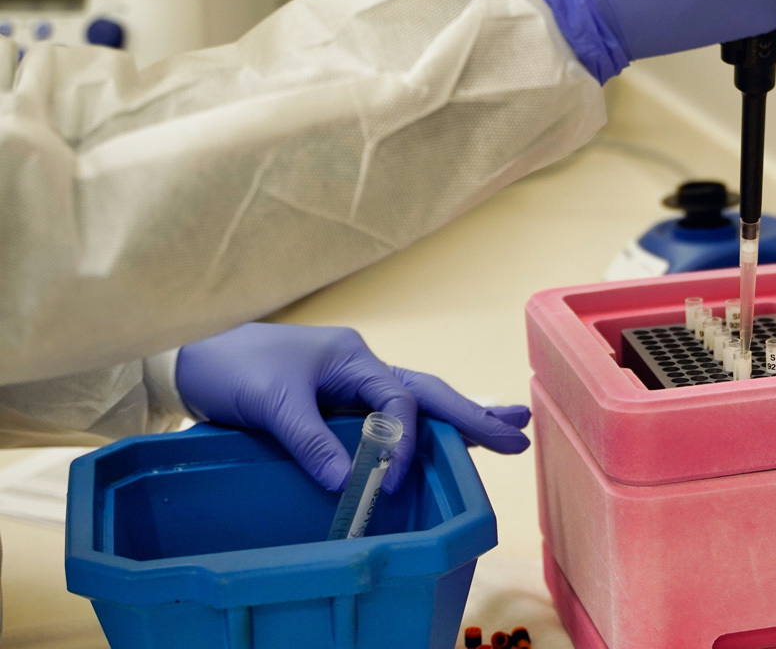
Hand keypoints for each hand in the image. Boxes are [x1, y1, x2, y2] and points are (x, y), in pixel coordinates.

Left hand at [176, 323, 529, 492]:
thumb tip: (346, 481)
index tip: (389, 481)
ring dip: (459, 417)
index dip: (403, 441)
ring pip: (417, 402)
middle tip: (519, 433)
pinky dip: (422, 429)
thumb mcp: (271, 403)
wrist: (193, 357)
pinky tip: (446, 439)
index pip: (399, 399)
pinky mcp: (339, 406)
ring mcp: (353, 386)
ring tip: (506, 429)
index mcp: (353, 358)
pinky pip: (391, 418)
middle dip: (473, 414)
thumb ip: (311, 440)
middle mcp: (362, 369)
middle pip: (429, 392)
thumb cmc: (232, 368)